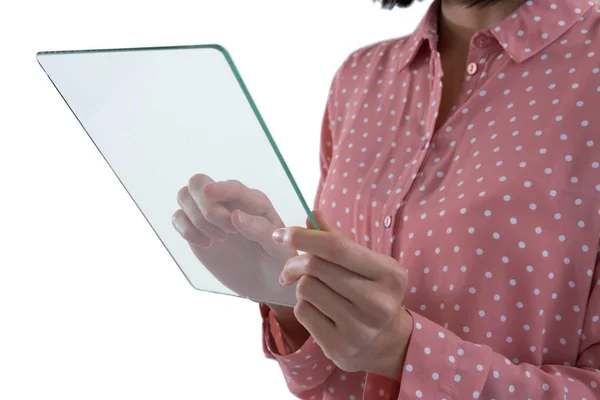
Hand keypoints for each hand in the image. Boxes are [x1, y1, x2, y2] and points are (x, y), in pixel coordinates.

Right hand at [172, 174, 296, 304]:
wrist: (265, 279)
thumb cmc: (276, 259)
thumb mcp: (278, 248)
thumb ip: (260, 230)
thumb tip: (235, 215)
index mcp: (252, 200)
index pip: (232, 186)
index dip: (220, 188)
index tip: (209, 193)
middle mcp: (228, 201)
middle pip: (198, 183)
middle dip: (206, 207)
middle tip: (226, 233)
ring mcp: (209, 214)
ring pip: (184, 196)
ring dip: (196, 218)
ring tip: (218, 239)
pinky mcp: (196, 229)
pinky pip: (178, 218)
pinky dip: (186, 230)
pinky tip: (206, 244)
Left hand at [274, 210, 412, 379]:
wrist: (386, 342)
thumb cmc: (372, 292)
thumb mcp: (366, 264)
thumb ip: (339, 240)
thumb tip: (312, 215)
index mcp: (388, 274)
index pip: (336, 247)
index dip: (304, 237)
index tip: (281, 233)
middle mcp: (377, 302)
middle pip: (316, 267)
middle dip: (296, 262)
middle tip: (292, 267)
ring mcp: (359, 329)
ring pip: (306, 289)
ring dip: (303, 285)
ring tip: (315, 291)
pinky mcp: (339, 347)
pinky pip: (303, 312)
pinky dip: (303, 305)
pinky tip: (318, 310)